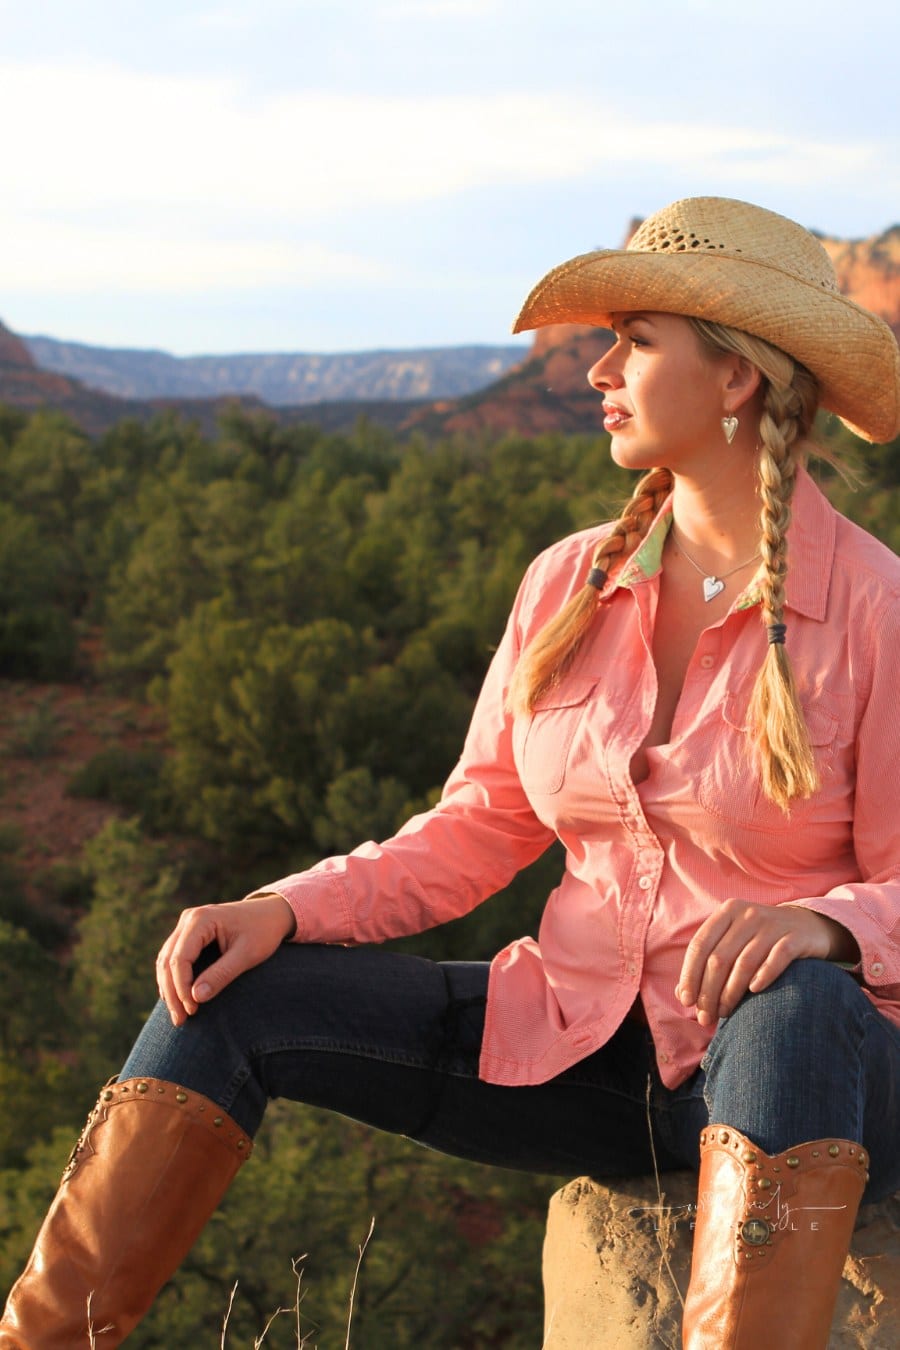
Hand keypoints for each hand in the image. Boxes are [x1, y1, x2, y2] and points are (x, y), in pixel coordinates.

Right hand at [156, 894, 296, 1026]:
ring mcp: (187, 925)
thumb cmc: (263, 932)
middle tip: (180, 1020)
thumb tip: (196, 997)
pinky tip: (178, 1000)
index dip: (182, 987)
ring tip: (178, 1016)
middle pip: (168, 960)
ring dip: (169, 989)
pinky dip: (173, 979)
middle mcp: (189, 918)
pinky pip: (173, 958)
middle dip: (172, 993)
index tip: (193, 1009)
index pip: (180, 958)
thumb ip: (222, 974)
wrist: (271, 913)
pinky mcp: (189, 933)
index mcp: (201, 919)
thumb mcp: (247, 954)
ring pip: (166, 960)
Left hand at [676, 899, 857, 1027]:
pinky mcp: (796, 937)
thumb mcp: (732, 944)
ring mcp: (773, 924)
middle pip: (719, 958)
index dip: (690, 975)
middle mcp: (747, 914)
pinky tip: (755, 991)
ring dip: (731, 993)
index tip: (686, 1001)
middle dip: (708, 992)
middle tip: (706, 1018)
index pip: (699, 945)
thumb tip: (682, 995)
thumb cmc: (760, 942)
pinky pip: (778, 958)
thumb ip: (707, 965)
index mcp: (727, 912)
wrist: (807, 927)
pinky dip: (764, 975)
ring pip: (744, 962)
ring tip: (724, 1013)